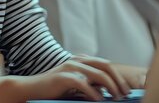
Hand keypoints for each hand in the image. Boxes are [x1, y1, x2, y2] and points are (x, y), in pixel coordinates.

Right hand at [16, 55, 146, 100]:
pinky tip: (99, 100)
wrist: (31, 89)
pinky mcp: (62, 77)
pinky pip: (83, 83)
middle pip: (106, 66)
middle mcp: (77, 60)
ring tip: (116, 98)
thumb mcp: (75, 85)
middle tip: (125, 95)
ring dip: (110, 87)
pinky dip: (93, 92)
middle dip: (118, 80)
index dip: (119, 77)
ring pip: (98, 74)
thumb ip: (90, 84)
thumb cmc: (54, 90)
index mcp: (81, 60)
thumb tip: (110, 92)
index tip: (127, 91)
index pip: (106, 65)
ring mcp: (70, 67)